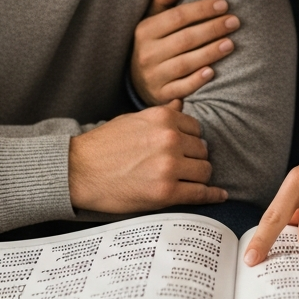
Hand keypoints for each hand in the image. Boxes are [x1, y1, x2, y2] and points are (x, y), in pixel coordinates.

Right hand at [69, 100, 227, 212]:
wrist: (79, 171)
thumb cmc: (104, 145)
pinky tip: (219, 195)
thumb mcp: (133, 119)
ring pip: (204, 170)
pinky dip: (212, 195)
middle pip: (202, 149)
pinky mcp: (166, 192)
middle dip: (196, 158)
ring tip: (190, 180)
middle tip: (185, 166)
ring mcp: (169, 166)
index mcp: (162, 118)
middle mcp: (169, 139)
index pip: (196, 128)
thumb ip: (162, 114)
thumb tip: (181, 104)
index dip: (191, 140)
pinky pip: (199, 193)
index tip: (186, 149)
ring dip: (199, 175)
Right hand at [130, 0, 239, 105]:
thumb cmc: (154, 42)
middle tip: (234, 22)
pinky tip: (213, 71)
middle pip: (185, 39)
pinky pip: (182, 88)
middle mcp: (147, 53)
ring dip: (210, 52)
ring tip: (230, 44)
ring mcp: (153, 76)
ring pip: (185, 63)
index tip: (224, 4)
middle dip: (212, 29)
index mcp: (144, 30)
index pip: (177, 16)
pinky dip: (197, 80)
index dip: (202, 9)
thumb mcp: (152, 19)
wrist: (138, 80)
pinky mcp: (161, 95)